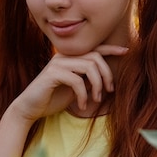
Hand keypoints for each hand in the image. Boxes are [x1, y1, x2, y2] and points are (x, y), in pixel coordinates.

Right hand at [11, 44, 127, 122]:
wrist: (30, 108)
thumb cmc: (53, 98)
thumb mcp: (76, 88)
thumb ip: (88, 80)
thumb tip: (106, 80)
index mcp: (70, 57)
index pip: (94, 48)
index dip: (110, 48)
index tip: (125, 51)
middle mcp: (63, 56)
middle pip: (95, 57)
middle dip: (107, 74)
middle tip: (109, 91)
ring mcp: (57, 63)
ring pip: (88, 66)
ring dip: (97, 85)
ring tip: (96, 99)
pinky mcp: (52, 74)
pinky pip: (77, 80)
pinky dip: (84, 94)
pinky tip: (83, 106)